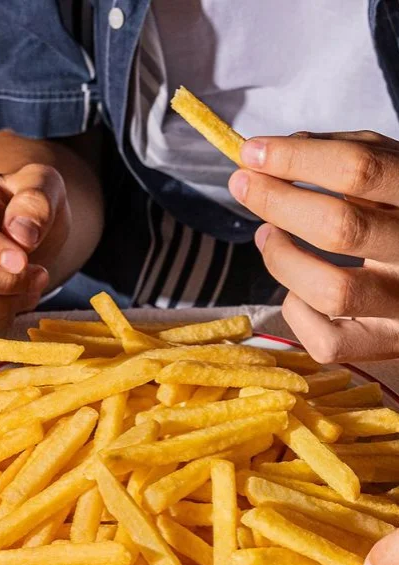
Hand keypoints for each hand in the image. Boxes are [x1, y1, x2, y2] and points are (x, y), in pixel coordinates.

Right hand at [0, 163, 69, 333]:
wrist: (19, 235)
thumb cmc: (27, 208)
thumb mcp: (43, 187)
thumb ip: (37, 201)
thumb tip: (22, 235)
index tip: (23, 261)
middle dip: (0, 281)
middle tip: (38, 277)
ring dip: (1, 305)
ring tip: (32, 290)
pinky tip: (14, 303)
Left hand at [229, 131, 398, 361]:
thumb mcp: (391, 172)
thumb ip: (347, 153)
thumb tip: (277, 152)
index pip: (359, 170)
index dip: (296, 159)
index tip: (253, 152)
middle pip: (340, 228)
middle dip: (277, 203)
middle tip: (244, 186)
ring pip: (331, 291)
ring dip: (281, 259)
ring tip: (268, 235)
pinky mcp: (385, 347)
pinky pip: (327, 341)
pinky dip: (298, 311)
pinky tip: (297, 289)